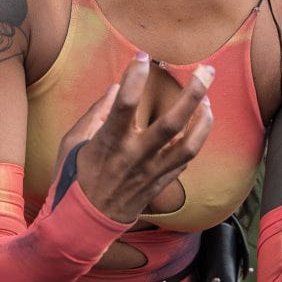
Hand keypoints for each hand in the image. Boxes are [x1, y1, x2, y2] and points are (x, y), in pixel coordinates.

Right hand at [65, 53, 213, 223]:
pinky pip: (185, 160)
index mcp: (108, 143)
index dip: (136, 76)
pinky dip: (196, 140)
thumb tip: (118, 87)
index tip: (143, 56)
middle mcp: (134, 157)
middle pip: (171, 123)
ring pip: (188, 145)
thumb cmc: (74, 178)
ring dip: (204, 120)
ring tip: (208, 99)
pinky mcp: (160, 184)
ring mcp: (151, 172)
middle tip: (206, 70)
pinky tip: (199, 124)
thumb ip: (96, 113)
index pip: (126, 104)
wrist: (82, 225)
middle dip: (192, 93)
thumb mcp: (73, 142)